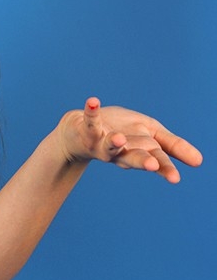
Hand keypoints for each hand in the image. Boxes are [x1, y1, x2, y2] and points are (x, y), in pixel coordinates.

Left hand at [58, 98, 202, 182]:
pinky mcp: (88, 130)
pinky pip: (89, 120)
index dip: (165, 168)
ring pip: (109, 146)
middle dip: (142, 161)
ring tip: (119, 138)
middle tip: (152, 166)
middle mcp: (120, 152)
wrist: (80, 133)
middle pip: (133, 157)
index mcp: (139, 152)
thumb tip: (200, 161)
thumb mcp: (151, 137)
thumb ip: (173, 146)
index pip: (156, 159)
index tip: (175, 178)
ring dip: (114, 142)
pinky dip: (91, 111)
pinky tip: (93, 101)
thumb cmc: (121, 133)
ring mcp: (102, 143)